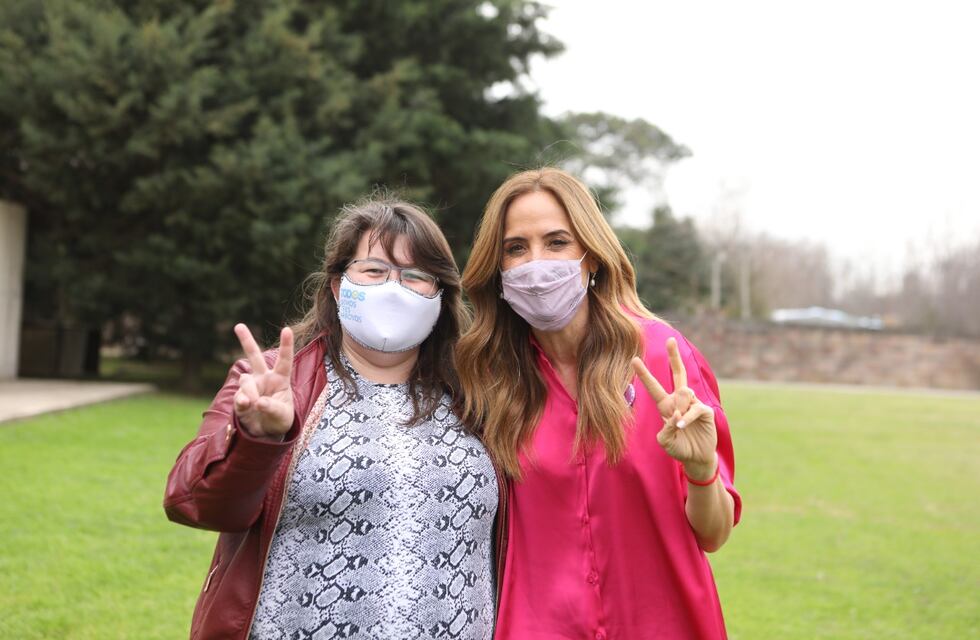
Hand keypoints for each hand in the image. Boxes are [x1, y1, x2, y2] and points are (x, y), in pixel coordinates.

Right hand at [232, 323, 294, 439]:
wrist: (266, 433)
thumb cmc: (280, 419)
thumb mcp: (283, 415)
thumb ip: (272, 408)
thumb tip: (257, 402)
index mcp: (280, 379)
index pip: (284, 360)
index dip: (286, 345)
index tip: (286, 329)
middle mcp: (264, 379)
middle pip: (254, 356)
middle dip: (246, 340)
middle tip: (238, 325)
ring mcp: (251, 387)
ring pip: (245, 380)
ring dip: (250, 392)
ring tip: (254, 404)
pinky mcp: (240, 397)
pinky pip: (239, 395)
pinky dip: (242, 402)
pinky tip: (246, 406)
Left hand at [631, 337, 717, 480]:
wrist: (696, 458)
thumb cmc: (679, 448)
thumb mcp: (665, 441)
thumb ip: (666, 428)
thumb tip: (677, 414)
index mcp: (666, 405)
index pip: (654, 387)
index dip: (644, 374)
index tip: (634, 359)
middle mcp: (679, 400)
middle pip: (678, 373)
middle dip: (674, 356)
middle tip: (670, 339)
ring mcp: (693, 403)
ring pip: (684, 392)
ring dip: (680, 408)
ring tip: (680, 424)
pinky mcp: (705, 410)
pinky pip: (694, 408)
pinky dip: (687, 417)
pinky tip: (683, 424)